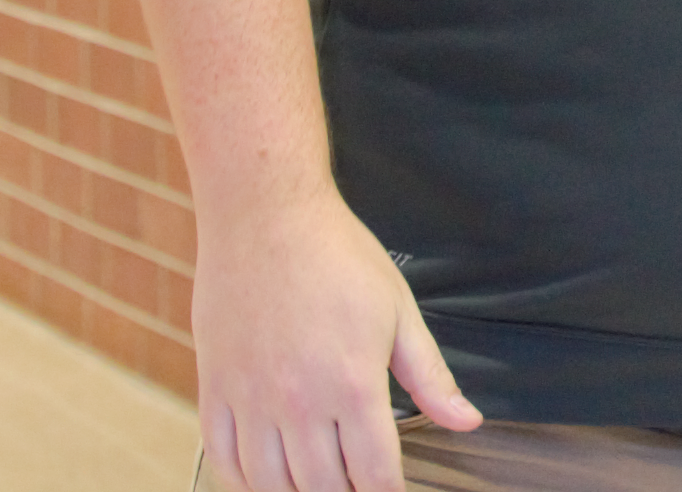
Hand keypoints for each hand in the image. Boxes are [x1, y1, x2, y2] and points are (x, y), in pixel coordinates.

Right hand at [192, 185, 477, 491]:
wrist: (266, 217)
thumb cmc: (338, 257)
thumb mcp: (399, 312)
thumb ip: (430, 376)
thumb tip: (466, 421)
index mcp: (353, 385)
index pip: (374, 475)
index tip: (394, 490)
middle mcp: (299, 402)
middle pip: (322, 488)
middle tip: (358, 484)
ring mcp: (251, 400)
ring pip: (271, 485)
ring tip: (319, 482)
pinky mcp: (214, 390)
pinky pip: (224, 460)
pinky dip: (244, 481)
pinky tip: (266, 478)